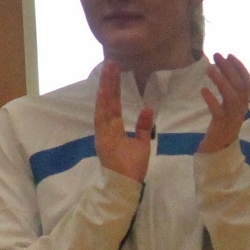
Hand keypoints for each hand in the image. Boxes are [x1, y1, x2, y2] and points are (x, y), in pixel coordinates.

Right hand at [94, 62, 154, 181]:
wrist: (126, 185)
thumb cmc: (133, 168)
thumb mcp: (141, 143)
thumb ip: (143, 126)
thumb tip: (147, 108)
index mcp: (113, 129)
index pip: (113, 105)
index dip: (114, 89)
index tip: (115, 72)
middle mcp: (106, 128)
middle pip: (107, 101)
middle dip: (108, 82)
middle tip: (110, 63)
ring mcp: (103, 132)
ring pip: (103, 105)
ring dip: (106, 87)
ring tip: (108, 70)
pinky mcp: (103, 138)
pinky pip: (102, 117)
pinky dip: (103, 103)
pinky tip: (105, 90)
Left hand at [198, 53, 249, 152]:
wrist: (219, 152)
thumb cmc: (221, 128)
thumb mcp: (227, 109)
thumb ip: (227, 94)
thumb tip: (221, 73)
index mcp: (243, 104)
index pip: (247, 81)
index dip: (239, 67)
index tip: (229, 54)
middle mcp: (241, 109)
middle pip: (239, 85)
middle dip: (228, 68)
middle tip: (216, 54)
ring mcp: (232, 117)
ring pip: (231, 96)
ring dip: (221, 80)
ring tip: (209, 67)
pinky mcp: (221, 126)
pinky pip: (218, 111)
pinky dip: (211, 100)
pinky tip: (203, 90)